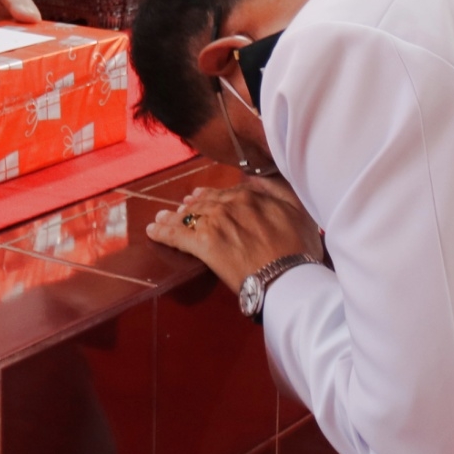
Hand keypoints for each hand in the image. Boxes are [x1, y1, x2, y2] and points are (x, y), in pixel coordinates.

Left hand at [145, 178, 322, 292]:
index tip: (204, 197)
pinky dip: (163, 232)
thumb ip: (280, 190)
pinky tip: (153, 231)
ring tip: (162, 218)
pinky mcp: (204, 244)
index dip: (214, 196)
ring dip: (174, 216)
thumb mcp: (300, 211)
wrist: (287, 275)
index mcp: (252, 196)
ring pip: (190, 215)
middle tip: (181, 208)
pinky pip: (177, 234)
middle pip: (205, 202)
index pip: (227, 192)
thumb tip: (262, 178)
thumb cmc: (299, 249)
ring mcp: (215, 223)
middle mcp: (230, 204)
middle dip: (191, 206)